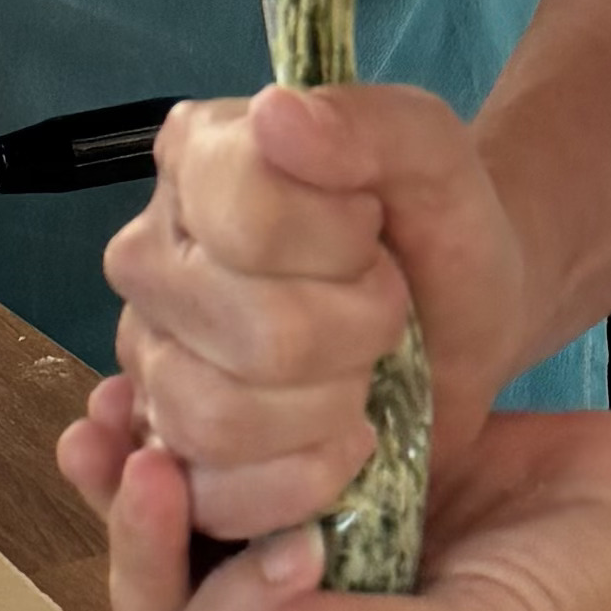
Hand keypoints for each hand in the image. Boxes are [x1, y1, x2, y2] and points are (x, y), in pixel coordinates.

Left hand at [64, 403, 610, 610]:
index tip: (289, 551)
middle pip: (171, 609)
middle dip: (144, 543)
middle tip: (145, 464)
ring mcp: (308, 559)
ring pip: (188, 532)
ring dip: (137, 483)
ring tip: (107, 417)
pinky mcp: (327, 480)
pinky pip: (239, 460)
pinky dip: (194, 427)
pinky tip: (160, 374)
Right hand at [79, 83, 533, 546]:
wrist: (462, 320)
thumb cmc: (437, 227)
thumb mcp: (435, 156)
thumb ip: (371, 124)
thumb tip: (276, 116)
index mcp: (196, 157)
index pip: (245, 212)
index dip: (340, 240)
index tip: (375, 228)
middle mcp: (150, 253)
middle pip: (249, 330)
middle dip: (356, 333)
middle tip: (387, 313)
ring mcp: (149, 357)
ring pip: (218, 419)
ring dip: (330, 410)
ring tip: (364, 378)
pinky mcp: (171, 448)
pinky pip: (211, 494)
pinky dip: (302, 480)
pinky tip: (345, 444)